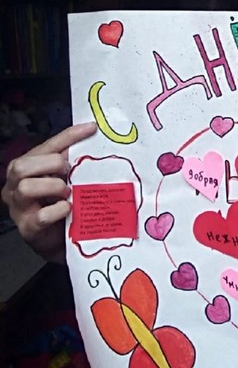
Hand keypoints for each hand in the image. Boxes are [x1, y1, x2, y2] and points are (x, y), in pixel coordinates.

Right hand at [1, 122, 96, 262]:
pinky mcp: (28, 229)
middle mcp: (15, 185)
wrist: (61, 240)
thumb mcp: (66, 178)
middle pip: (22, 166)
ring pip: (25, 188)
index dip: (69, 135)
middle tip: (68, 171)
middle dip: (50, 164)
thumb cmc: (61, 204)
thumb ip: (72, 161)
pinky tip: (68, 208)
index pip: (46, 145)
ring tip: (67, 192)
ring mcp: (19, 208)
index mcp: (26, 167)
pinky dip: (57, 209)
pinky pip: (40, 216)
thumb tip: (92, 141)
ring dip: (52, 186)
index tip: (91, 128)